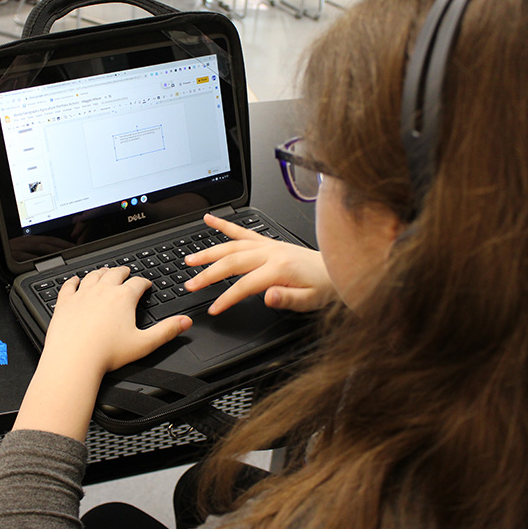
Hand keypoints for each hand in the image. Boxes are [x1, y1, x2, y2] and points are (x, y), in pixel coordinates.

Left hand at [45, 266, 191, 374]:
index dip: (144, 282)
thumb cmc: (107, 354)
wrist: (74, 359)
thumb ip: (166, 331)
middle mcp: (102, 291)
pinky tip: (74, 280)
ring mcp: (82, 295)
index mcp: (123, 298)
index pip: (138, 283)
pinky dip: (73, 280)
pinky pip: (69, 285)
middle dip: (123, 271)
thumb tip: (185, 322)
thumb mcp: (144, 344)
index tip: (146, 284)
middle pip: (115, 273)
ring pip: (93, 276)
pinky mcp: (65, 303)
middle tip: (126, 272)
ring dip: (101, 272)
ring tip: (105, 272)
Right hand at [184, 213, 335, 314]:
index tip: (213, 309)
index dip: (226, 298)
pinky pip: (242, 231)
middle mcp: (270, 253)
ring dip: (208, 251)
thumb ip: (287, 298)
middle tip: (190, 284)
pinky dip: (224, 224)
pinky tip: (209, 219)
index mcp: (279, 269)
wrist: (338, 269)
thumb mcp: (309, 301)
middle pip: (231, 262)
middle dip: (208, 274)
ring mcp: (267, 245)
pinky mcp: (267, 242)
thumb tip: (268, 297)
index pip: (244, 285)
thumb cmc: (324, 287)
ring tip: (189, 259)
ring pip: (231, 245)